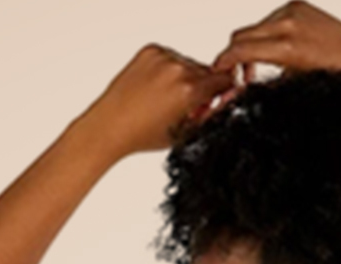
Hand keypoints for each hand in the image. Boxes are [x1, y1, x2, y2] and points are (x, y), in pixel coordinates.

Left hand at [96, 43, 239, 154]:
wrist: (112, 125)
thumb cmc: (144, 135)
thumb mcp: (186, 133)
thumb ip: (211, 114)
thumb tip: (228, 98)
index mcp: (189, 91)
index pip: (224, 80)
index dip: (223, 92)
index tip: (215, 101)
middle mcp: (177, 70)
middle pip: (206, 72)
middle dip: (202, 88)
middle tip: (186, 107)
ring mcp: (163, 57)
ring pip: (188, 64)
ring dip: (185, 78)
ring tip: (168, 99)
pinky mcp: (150, 51)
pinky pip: (171, 57)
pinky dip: (168, 70)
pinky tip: (157, 88)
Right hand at [210, 1, 340, 79]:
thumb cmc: (334, 81)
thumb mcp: (295, 88)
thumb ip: (265, 86)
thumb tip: (239, 92)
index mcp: (287, 47)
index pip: (240, 49)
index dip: (223, 63)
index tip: (217, 75)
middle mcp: (289, 23)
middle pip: (241, 35)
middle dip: (233, 56)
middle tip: (236, 77)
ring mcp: (293, 10)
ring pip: (255, 27)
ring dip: (251, 46)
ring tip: (258, 69)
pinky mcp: (298, 5)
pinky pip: (271, 19)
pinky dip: (268, 35)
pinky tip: (277, 53)